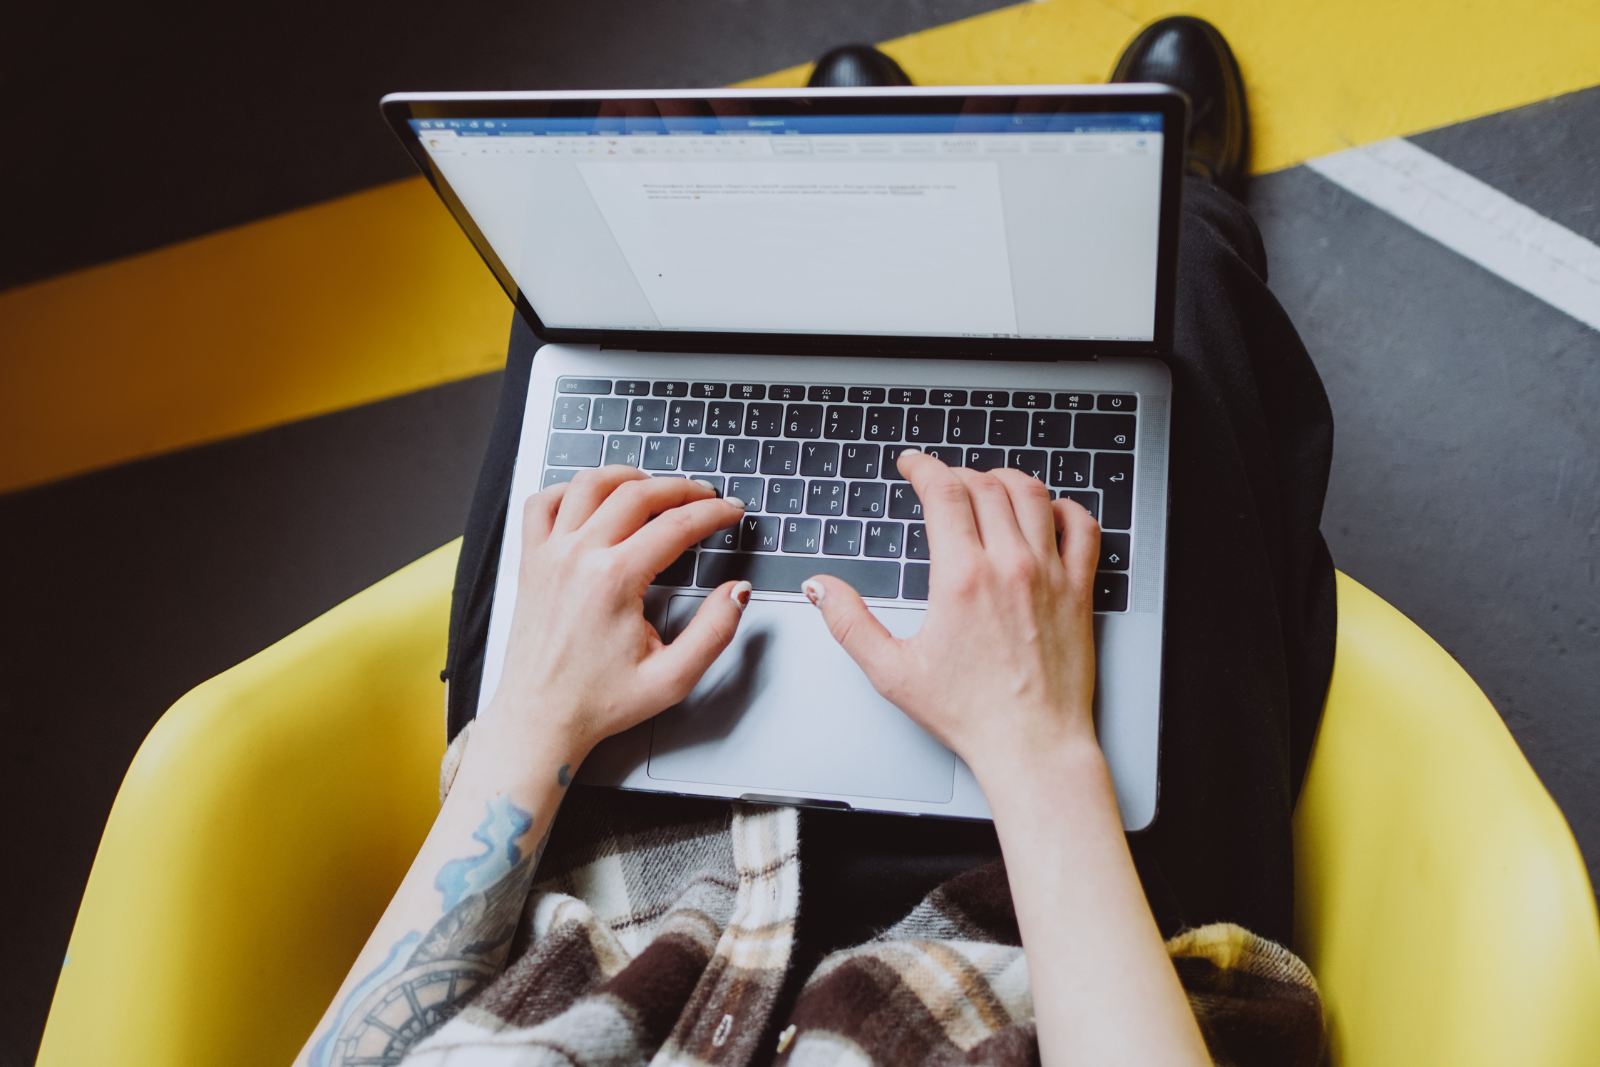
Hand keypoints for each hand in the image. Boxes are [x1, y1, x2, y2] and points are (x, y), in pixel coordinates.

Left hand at [483, 467, 749, 764]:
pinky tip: (592, 499)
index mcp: (614, 581)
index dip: (713, 512)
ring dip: (627, 476)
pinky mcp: (531, 562)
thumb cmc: (597, 702)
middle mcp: (578, 558)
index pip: (677, 525)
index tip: (731, 511)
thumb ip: (714, 632)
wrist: (540, 719)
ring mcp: (549, 555)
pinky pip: (543, 503)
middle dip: (680, 488)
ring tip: (654, 486)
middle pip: (637, 493)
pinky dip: (570, 490)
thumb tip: (737, 592)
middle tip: (705, 496)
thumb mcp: (672, 678)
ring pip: (589, 484)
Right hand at [803, 451, 1100, 779]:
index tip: (912, 465)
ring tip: (987, 485)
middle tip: (941, 482)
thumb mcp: (892, 672)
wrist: (1033, 746)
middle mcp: (1009, 566)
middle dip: (957, 473)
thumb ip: (849, 623)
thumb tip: (820, 588)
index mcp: (961, 578)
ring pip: (1033, 495)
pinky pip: (1084, 528)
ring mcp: (1050, 575)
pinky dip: (1066, 508)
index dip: (923, 467)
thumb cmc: (970, 715)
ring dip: (1005, 479)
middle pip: (985, 485)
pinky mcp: (1079, 591)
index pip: (943, 491)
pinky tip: (1049, 513)